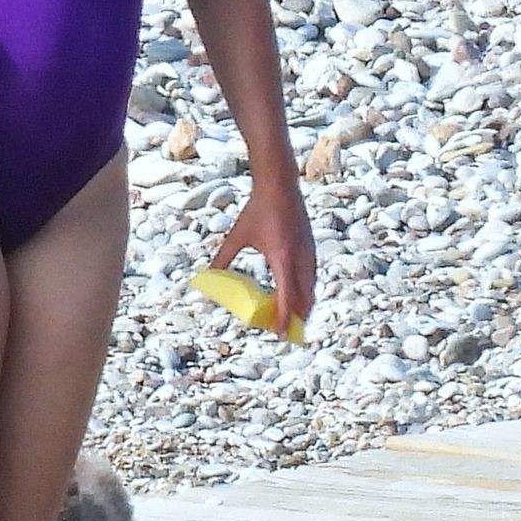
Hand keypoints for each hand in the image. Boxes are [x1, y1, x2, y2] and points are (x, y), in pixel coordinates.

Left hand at [209, 167, 316, 336]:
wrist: (279, 186)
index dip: (284, 318)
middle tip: (286, 333)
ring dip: (304, 305)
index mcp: (282, 258)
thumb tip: (207, 276)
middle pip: (304, 298)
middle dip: (297, 318)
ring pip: (311, 287)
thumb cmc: (257, 210)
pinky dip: (306, 289)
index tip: (279, 334)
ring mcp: (309, 252)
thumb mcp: (237, 236)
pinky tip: (298, 294)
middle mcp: (300, 258)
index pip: (287, 297)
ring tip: (294, 319)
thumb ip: (223, 258)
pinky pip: (312, 275)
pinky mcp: (311, 247)